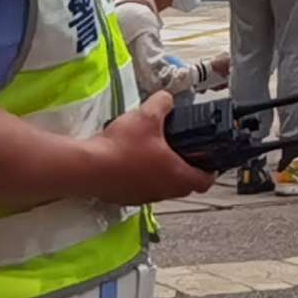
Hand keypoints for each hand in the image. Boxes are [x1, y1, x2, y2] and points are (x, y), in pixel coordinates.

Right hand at [86, 98, 216, 204]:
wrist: (87, 167)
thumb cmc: (122, 146)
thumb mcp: (147, 116)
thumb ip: (163, 103)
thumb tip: (167, 99)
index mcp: (177, 176)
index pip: (206, 181)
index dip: (210, 169)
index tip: (207, 157)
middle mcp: (164, 192)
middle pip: (185, 185)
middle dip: (185, 168)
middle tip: (180, 149)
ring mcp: (144, 198)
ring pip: (162, 188)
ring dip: (162, 173)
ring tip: (153, 151)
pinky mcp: (126, 198)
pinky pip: (142, 189)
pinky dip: (142, 177)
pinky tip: (131, 160)